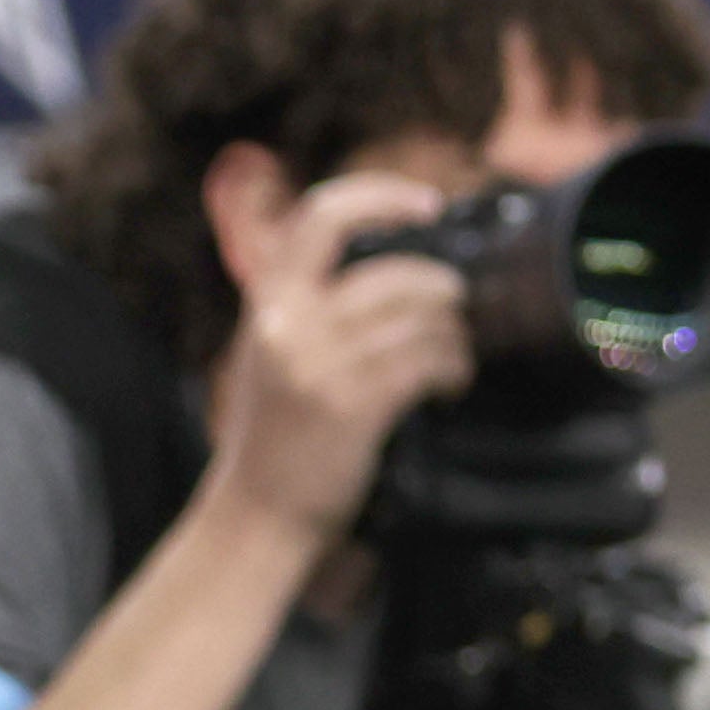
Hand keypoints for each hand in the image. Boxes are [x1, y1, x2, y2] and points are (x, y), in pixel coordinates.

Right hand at [200, 173, 473, 542]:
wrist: (255, 514)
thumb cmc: (276, 431)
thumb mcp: (270, 349)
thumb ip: (308, 299)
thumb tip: (386, 253)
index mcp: (266, 301)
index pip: (321, 216)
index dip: (381, 196)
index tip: (429, 202)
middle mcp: (287, 324)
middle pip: (399, 274)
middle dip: (444, 291)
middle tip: (454, 312)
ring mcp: (318, 364)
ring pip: (425, 320)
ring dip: (455, 339)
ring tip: (450, 359)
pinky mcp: (350, 404)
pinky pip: (430, 361)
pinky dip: (454, 369)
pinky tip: (448, 385)